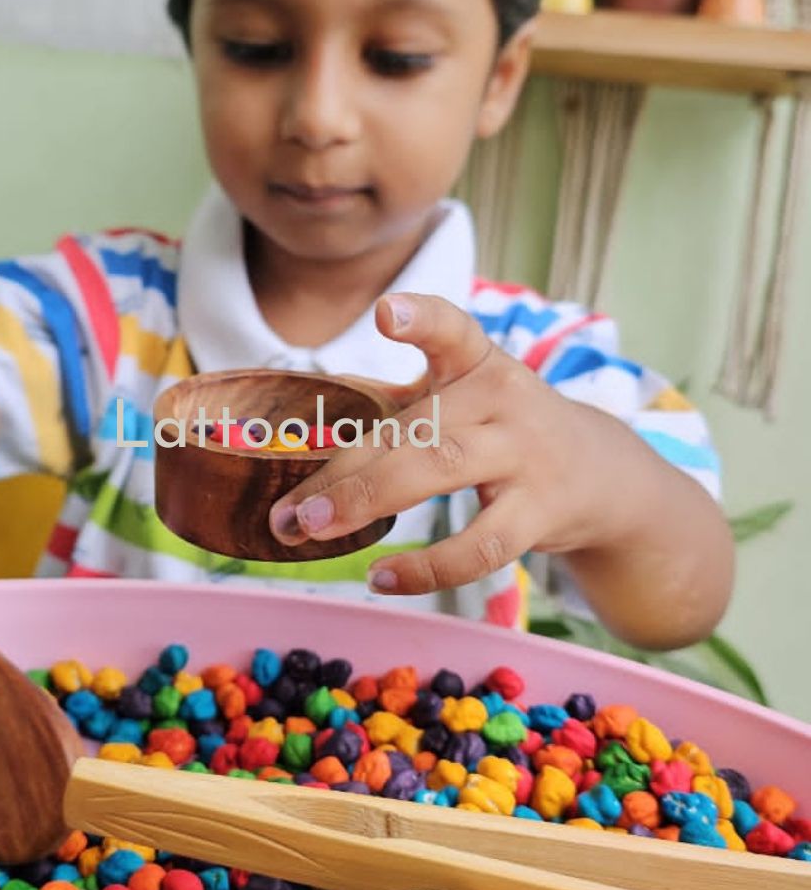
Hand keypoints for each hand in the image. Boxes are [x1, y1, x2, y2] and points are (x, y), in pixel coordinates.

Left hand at [269, 292, 649, 596]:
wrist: (601, 474)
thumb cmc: (504, 430)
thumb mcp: (463, 401)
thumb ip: (397, 402)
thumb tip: (315, 408)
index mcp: (478, 363)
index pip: (452, 329)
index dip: (421, 318)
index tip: (385, 312)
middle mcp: (503, 399)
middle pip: (413, 426)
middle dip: (343, 470)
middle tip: (289, 510)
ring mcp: (524, 454)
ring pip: (439, 472)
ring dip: (367, 502)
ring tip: (314, 531)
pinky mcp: (540, 511)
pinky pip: (480, 545)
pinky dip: (427, 567)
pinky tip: (381, 577)